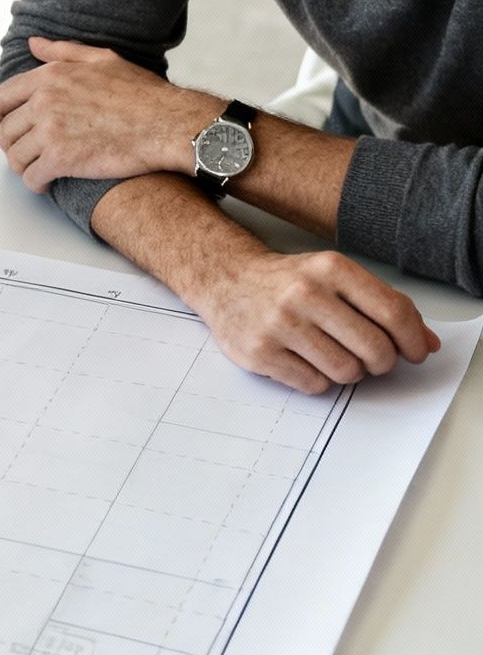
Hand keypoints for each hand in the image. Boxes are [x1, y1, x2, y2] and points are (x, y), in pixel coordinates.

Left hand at [0, 37, 218, 191]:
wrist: (169, 123)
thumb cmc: (141, 93)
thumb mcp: (102, 59)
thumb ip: (62, 52)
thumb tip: (33, 44)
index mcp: (49, 77)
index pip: (3, 98)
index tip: (4, 128)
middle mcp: (44, 101)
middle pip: (6, 129)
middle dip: (10, 144)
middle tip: (22, 152)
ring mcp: (51, 131)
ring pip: (15, 156)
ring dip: (21, 166)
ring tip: (34, 169)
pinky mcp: (62, 159)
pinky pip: (32, 176)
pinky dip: (35, 183)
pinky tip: (45, 183)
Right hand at [189, 248, 439, 394]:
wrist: (225, 280)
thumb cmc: (289, 282)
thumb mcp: (335, 277)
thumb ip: (383, 305)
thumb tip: (427, 343)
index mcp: (330, 269)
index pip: (393, 312)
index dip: (414, 340)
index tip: (415, 351)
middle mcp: (303, 293)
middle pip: (375, 349)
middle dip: (382, 362)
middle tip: (373, 358)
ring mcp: (279, 324)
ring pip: (347, 372)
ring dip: (349, 372)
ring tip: (334, 356)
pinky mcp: (260, 352)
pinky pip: (314, 385)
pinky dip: (318, 380)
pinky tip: (307, 360)